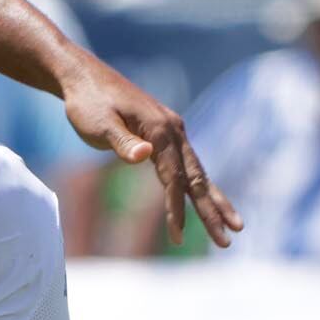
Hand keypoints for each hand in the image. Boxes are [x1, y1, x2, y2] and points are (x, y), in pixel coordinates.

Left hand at [60, 55, 237, 248]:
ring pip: (199, 171)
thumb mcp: (98, 123)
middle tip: (227, 241)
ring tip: (235, 226)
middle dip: (212, 211)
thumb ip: (122, 141)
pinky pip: (188, 164)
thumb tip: (144, 155)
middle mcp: (174, 129)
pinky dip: (200, 186)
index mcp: (160, 129)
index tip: (178, 237)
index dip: (176, 209)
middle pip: (197, 178)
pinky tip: (208, 200)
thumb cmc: (87, 102)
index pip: (173, 178)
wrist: (84, 78)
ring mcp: (173, 130)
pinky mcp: (167, 133)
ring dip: (214, 200)